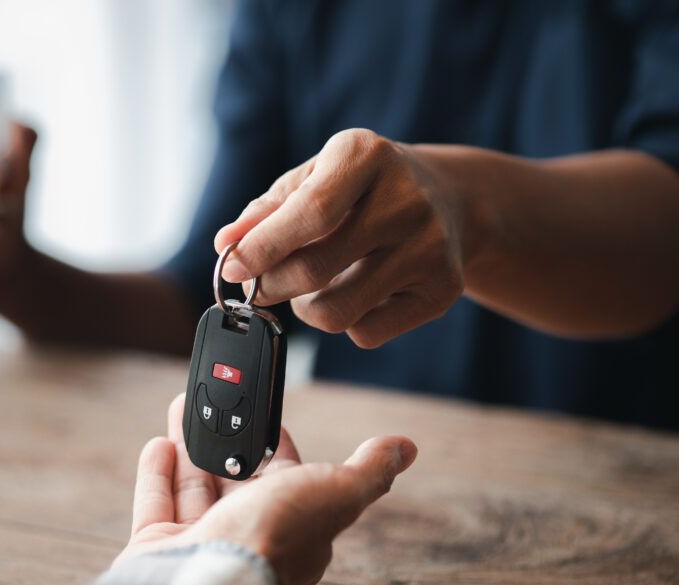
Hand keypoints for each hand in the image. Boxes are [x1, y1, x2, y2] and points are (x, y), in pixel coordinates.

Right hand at [118, 394, 416, 584]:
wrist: (205, 578)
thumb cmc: (274, 539)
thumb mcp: (336, 494)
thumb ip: (368, 471)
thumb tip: (405, 448)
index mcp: (291, 532)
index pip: (287, 482)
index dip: (279, 450)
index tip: (271, 420)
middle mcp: (246, 541)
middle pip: (237, 483)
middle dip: (229, 442)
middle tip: (221, 404)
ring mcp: (199, 547)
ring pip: (195, 489)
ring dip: (191, 446)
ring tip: (184, 407)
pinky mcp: (157, 550)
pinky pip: (156, 506)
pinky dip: (157, 474)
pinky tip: (160, 444)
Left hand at [214, 128, 471, 348]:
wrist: (450, 198)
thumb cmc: (363, 189)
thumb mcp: (315, 178)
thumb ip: (267, 211)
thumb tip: (227, 245)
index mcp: (367, 156)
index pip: (310, 211)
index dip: (263, 247)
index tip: (231, 268)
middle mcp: (406, 199)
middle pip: (315, 268)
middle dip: (272, 286)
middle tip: (259, 286)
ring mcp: (430, 247)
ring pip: (337, 312)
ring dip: (307, 308)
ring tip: (315, 286)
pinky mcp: (443, 290)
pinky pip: (366, 334)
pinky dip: (346, 323)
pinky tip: (356, 293)